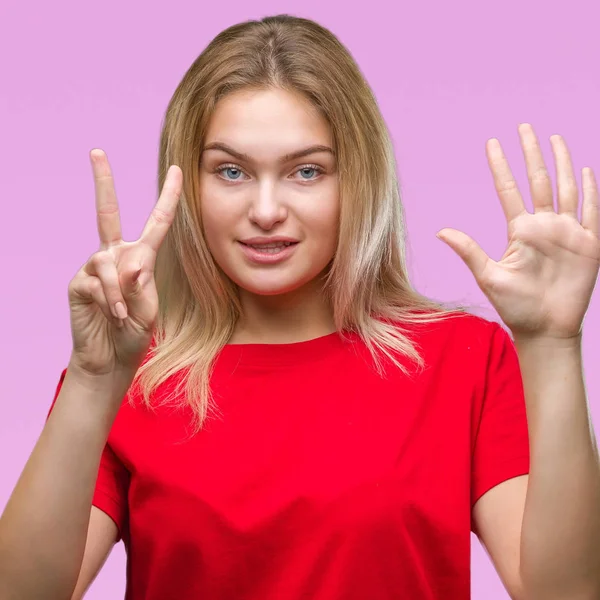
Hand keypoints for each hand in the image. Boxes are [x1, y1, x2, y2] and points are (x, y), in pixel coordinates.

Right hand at [68, 149, 181, 378]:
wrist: (111, 358)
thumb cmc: (135, 332)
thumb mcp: (149, 311)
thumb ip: (142, 288)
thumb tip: (131, 263)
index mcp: (141, 258)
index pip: (157, 222)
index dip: (168, 197)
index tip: (177, 170)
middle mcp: (116, 256)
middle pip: (108, 212)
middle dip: (102, 182)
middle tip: (96, 151)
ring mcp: (94, 267)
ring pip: (107, 262)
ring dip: (119, 292)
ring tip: (123, 315)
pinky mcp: (79, 282)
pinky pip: (95, 282)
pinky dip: (109, 300)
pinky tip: (112, 315)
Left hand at [436, 123, 599, 340]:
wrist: (545, 329)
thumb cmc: (515, 306)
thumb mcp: (489, 276)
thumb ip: (469, 251)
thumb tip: (439, 232)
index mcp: (520, 230)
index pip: (508, 190)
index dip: (501, 166)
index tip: (492, 144)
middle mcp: (544, 226)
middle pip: (539, 180)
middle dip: (532, 153)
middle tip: (524, 126)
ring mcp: (568, 232)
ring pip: (566, 188)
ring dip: (561, 163)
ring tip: (554, 138)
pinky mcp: (590, 244)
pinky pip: (593, 210)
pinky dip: (590, 190)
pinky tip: (584, 170)